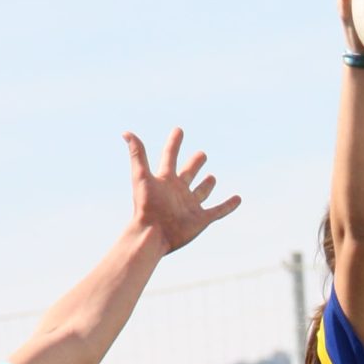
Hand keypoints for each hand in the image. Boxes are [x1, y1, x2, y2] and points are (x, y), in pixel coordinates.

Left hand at [124, 129, 240, 255]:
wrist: (153, 234)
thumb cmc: (146, 205)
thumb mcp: (142, 176)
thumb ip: (137, 154)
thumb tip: (126, 132)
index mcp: (165, 180)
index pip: (170, 156)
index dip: (174, 143)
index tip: (178, 130)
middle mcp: (178, 191)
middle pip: (188, 173)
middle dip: (195, 164)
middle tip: (201, 154)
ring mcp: (190, 205)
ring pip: (201, 192)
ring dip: (207, 185)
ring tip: (211, 177)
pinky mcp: (201, 219)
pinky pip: (218, 211)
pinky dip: (228, 205)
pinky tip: (238, 198)